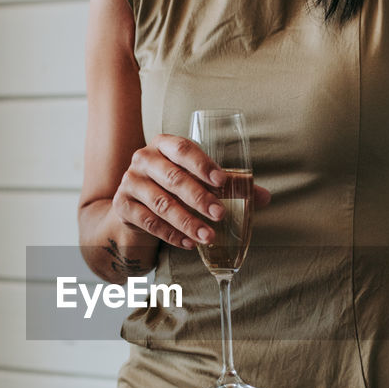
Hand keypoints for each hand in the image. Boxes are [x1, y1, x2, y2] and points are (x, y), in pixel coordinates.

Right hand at [111, 134, 271, 248]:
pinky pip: (149, 222)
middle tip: (220, 215)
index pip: (183, 149)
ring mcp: (130, 182)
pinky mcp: (123, 206)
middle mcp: (144, 159)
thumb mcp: (198, 180)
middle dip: (199, 198)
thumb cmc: (173, 186)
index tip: (222, 182)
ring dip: (187, 222)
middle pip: (173, 178)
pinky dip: (171, 235)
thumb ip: (230, 186)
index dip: (203, 164)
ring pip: (161, 203)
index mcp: (164, 144)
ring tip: (209, 236)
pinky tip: (190, 243)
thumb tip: (265, 197)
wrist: (133, 203)